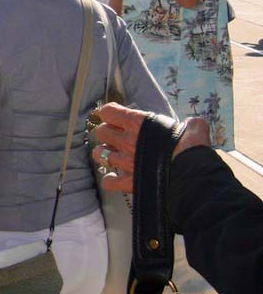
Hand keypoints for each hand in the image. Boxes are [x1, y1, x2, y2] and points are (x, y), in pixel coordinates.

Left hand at [92, 103, 210, 192]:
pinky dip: (110, 181)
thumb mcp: (193, 130)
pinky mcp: (128, 182)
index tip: (115, 116)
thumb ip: (190, 125)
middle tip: (116, 137)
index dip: (110, 113)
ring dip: (105, 154)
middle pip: (101, 132)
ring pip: (99, 154)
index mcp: (138, 123)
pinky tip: (116, 179)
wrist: (192, 175)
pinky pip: (109, 181)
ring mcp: (125, 162)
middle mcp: (126, 141)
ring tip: (113, 156)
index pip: (108, 111)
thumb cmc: (192, 150)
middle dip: (107, 133)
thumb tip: (194, 125)